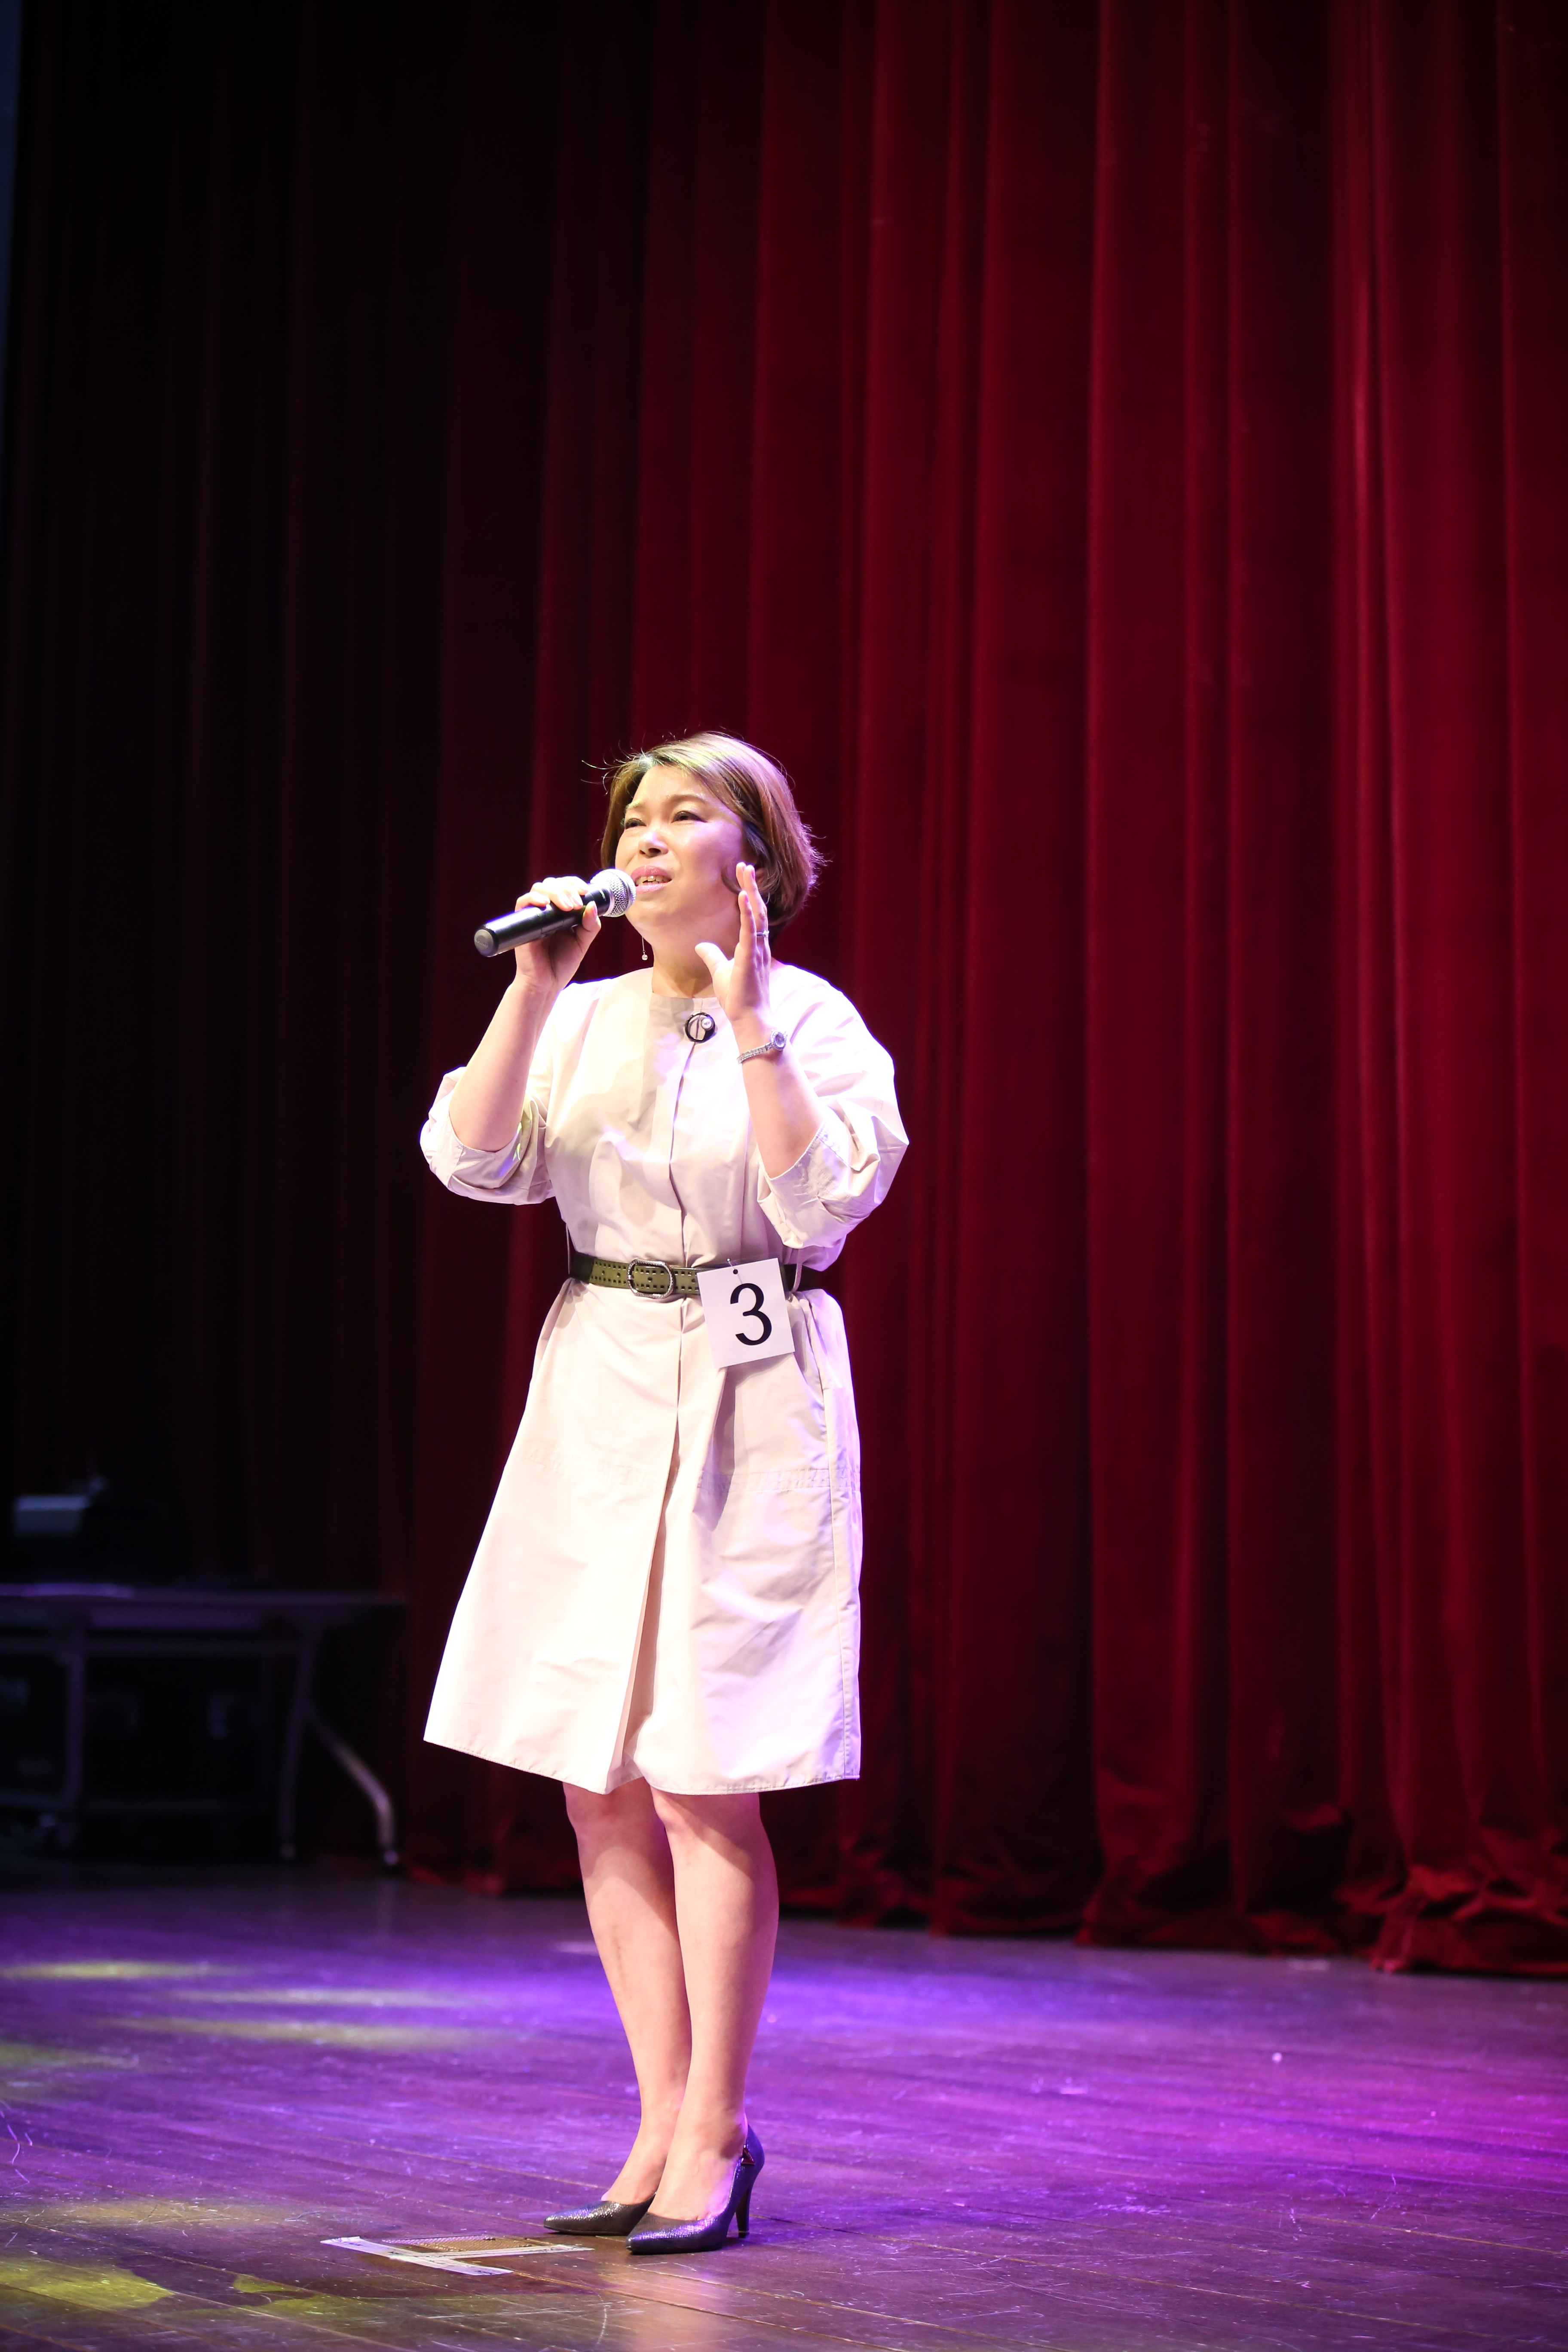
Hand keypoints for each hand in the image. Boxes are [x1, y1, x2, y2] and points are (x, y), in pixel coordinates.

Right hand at [508, 874, 599, 995]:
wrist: (546, 984)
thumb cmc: (562, 964)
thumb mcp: (582, 942)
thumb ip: (590, 925)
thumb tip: (593, 905)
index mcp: (561, 912)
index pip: (565, 886)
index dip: (574, 883)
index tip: (585, 891)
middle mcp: (547, 910)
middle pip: (552, 883)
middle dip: (567, 888)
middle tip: (576, 903)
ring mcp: (534, 915)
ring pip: (539, 888)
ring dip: (555, 892)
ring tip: (567, 906)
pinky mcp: (522, 923)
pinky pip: (522, 903)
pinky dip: (533, 899)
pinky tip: (545, 904)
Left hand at [696, 863, 772, 1029]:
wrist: (749, 1017)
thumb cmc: (739, 996)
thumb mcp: (721, 971)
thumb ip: (713, 956)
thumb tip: (701, 945)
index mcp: (753, 946)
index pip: (753, 914)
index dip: (749, 894)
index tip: (743, 876)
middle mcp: (759, 944)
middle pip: (757, 908)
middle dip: (751, 885)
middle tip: (746, 865)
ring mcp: (757, 950)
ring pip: (757, 915)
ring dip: (751, 892)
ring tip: (746, 872)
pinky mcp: (751, 958)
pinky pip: (750, 931)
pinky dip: (748, 913)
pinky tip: (743, 897)